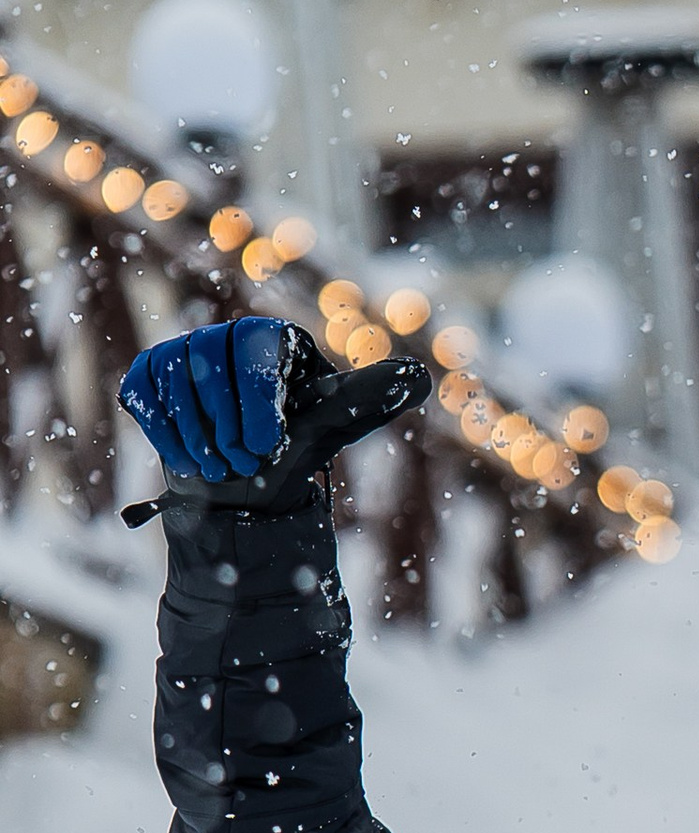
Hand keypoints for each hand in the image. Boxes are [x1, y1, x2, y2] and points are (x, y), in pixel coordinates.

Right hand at [120, 317, 432, 512]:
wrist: (248, 496)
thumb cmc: (294, 455)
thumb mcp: (335, 426)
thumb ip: (371, 397)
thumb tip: (422, 376)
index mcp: (274, 337)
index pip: (256, 340)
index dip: (257, 396)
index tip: (267, 446)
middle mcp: (226, 336)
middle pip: (208, 354)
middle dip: (225, 420)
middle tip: (245, 464)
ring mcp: (183, 354)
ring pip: (172, 372)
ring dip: (196, 431)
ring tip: (221, 470)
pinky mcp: (150, 378)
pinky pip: (143, 389)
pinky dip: (164, 429)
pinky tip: (189, 461)